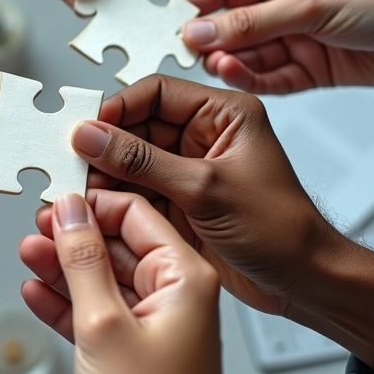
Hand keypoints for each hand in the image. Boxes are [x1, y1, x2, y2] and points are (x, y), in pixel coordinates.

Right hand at [20, 192, 223, 373]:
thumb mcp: (107, 324)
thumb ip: (83, 261)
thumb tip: (68, 213)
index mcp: (184, 277)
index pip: (136, 214)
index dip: (93, 203)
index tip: (56, 198)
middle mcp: (173, 294)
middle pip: (114, 244)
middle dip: (71, 236)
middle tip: (35, 228)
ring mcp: (152, 323)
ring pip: (100, 278)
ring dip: (61, 267)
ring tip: (28, 254)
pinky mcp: (131, 350)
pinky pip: (94, 312)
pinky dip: (64, 303)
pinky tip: (38, 292)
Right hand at [60, 75, 373, 373]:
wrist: (301, 282)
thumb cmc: (281, 229)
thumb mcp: (204, 188)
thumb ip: (142, 161)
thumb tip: (93, 136)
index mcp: (223, 114)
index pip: (156, 92)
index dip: (117, 108)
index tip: (84, 129)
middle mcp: (204, 137)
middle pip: (137, 126)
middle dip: (104, 145)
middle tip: (72, 162)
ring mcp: (189, 171)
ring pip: (131, 162)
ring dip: (104, 175)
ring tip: (76, 188)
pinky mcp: (179, 203)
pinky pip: (135, 192)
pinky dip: (112, 200)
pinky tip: (92, 209)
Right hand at [181, 0, 373, 93]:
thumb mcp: (310, 6)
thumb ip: (251, 23)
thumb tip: (200, 30)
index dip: (196, 7)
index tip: (169, 26)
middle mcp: (285, 2)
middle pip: (231, 25)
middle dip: (211, 41)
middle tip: (186, 55)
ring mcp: (296, 37)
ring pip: (248, 55)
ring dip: (231, 63)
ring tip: (218, 67)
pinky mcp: (308, 69)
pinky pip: (270, 77)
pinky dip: (253, 80)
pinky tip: (239, 78)